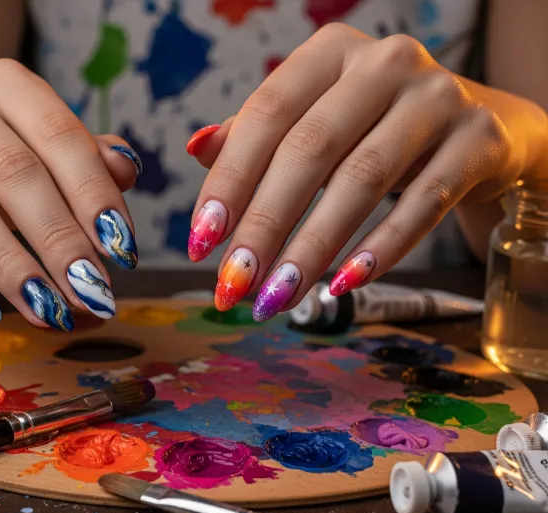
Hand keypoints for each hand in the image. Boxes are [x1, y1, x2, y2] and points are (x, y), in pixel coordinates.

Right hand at [0, 59, 141, 329]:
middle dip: (59, 240)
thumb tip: (125, 169)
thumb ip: (89, 162)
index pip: (60, 136)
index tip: (122, 250)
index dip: (95, 196)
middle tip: (90, 291)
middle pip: (14, 173)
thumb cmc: (1, 164)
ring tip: (49, 310)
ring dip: (11, 266)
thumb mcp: (49, 155)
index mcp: (7, 84)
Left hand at [186, 23, 544, 319]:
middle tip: (234, 284)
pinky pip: (424, 204)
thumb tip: (196, 147)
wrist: (477, 127)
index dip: (228, 181)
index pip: (265, 116)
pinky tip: (344, 284)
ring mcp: (437, 98)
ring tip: (278, 296)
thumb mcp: (315, 119)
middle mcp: (384, 64)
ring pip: (362, 180)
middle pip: (309, 150)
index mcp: (329, 53)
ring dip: (312, 248)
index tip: (201, 241)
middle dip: (264, 226)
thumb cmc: (375, 127)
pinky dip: (380, 249)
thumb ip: (256, 133)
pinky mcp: (479, 140)